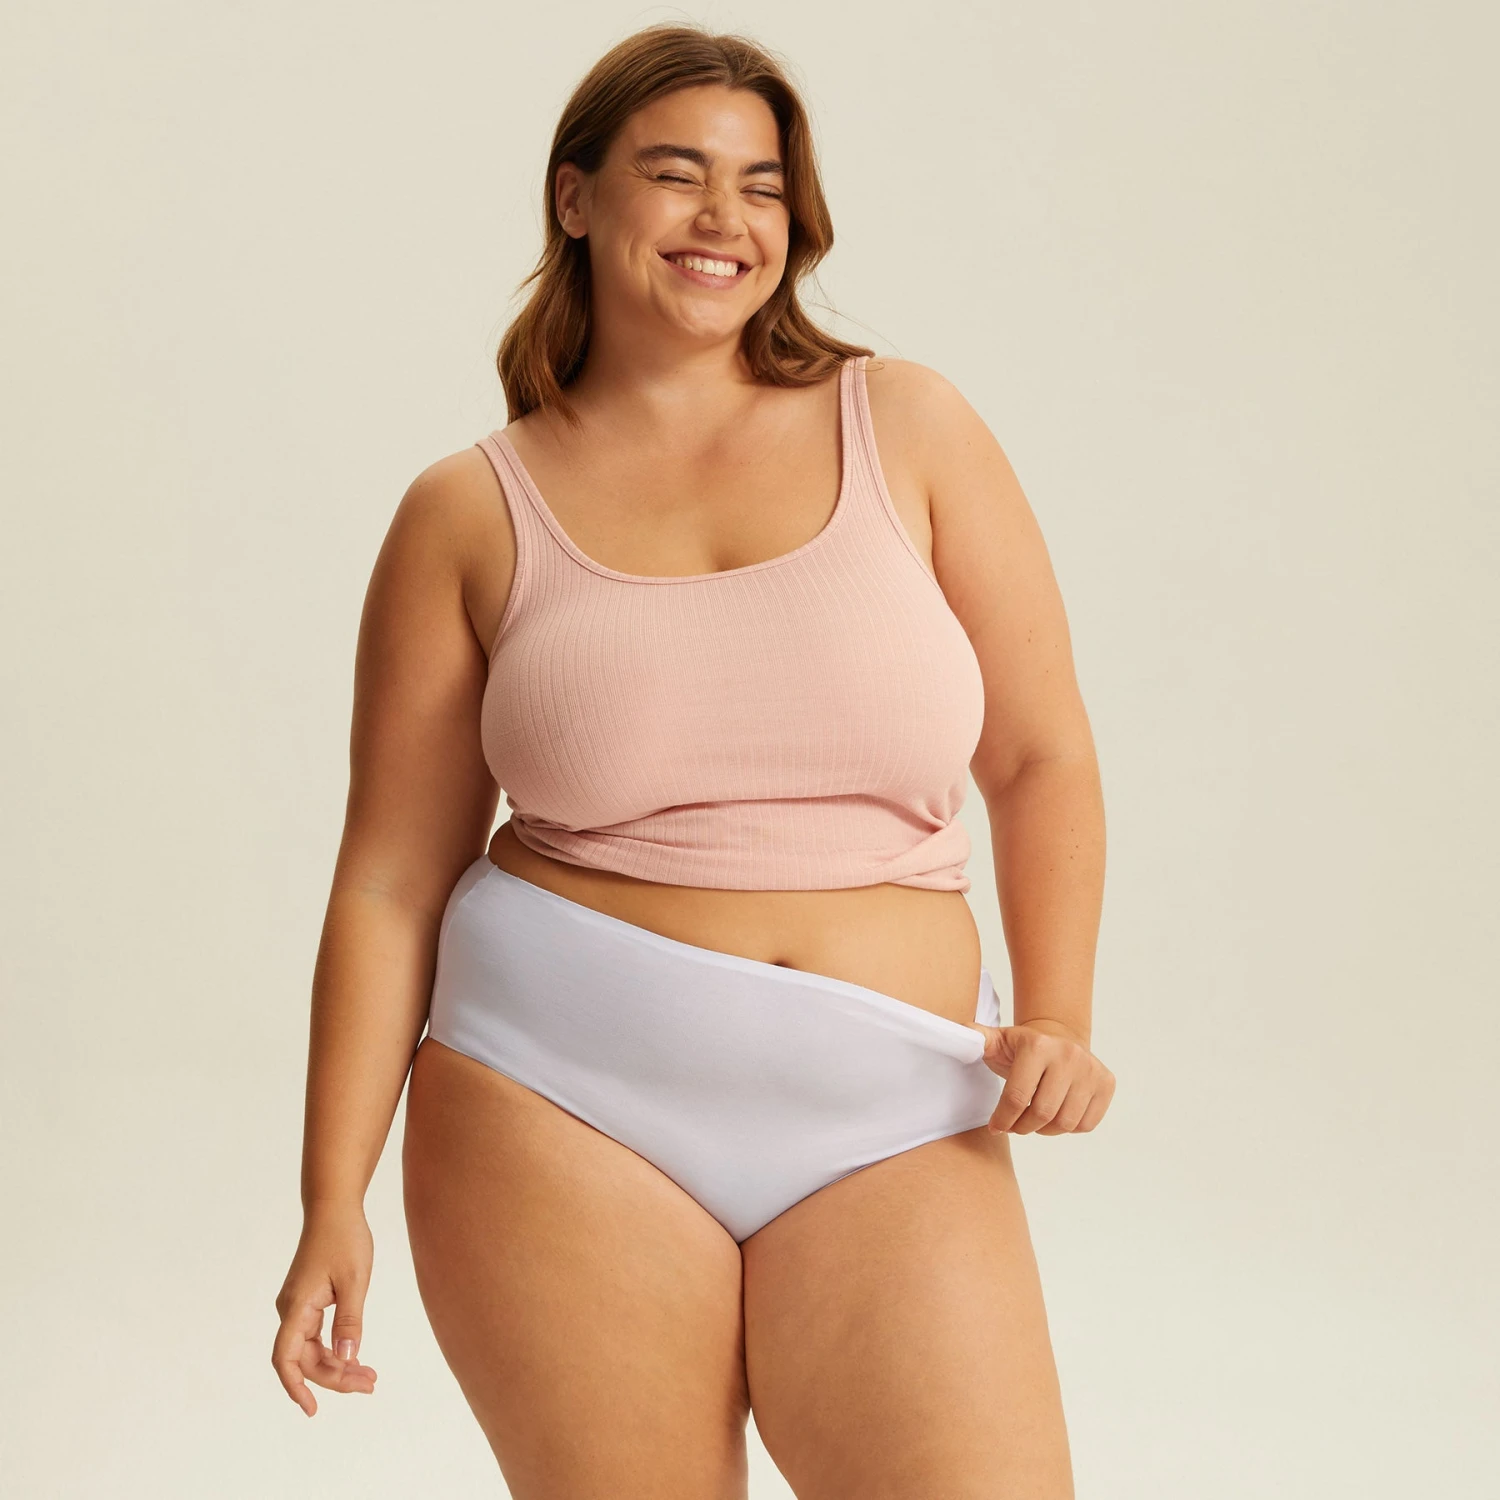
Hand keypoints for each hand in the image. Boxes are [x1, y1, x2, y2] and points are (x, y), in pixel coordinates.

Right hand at [272, 1206, 378, 1415]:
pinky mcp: (308, 1302)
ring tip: (368, 1377)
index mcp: (297, 1307)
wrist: (334, 1208)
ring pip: (313, 1349)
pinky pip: (317, 1335)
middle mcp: (291, 1310)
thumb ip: (350, 1321)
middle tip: (369, 1385)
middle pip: (305, 1358)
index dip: (295, 1387)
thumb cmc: (345, 1238)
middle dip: (335, 1377)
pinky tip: (357, 1357)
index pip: (286, 1358)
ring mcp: (298, 1306)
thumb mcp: (355, 1280)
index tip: (312, 1409)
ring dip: (338, 1365)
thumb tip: (346, 1359)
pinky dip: (336, 1348)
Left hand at [968, 1020, 1115, 1134]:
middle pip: (1042, 1113)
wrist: (1059, 1036)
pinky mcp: (1106, 1083)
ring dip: (1045, 1129)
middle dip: (1023, 1126)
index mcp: (1038, 1046)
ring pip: (1065, 1122)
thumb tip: (957, 1034)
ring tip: (1034, 1120)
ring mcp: (1090, 1069)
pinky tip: (1056, 1114)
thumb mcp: (997, 1041)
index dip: (1003, 1119)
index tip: (995, 1126)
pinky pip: (1086, 1124)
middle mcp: (1068, 1055)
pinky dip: (1069, 1128)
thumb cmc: (1022, 1047)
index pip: (1017, 1096)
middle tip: (1015, 1125)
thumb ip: (976, 1039)